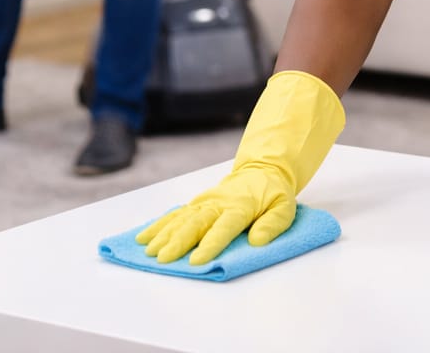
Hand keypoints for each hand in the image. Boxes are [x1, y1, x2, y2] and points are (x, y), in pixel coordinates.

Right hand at [136, 71, 343, 264]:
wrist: (261, 170)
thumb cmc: (273, 194)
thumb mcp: (284, 207)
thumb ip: (272, 224)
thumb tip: (257, 241)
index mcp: (240, 206)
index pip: (223, 226)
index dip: (210, 243)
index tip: (196, 260)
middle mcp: (218, 203)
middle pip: (195, 223)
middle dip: (178, 241)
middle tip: (163, 258)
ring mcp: (205, 202)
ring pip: (182, 219)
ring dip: (164, 234)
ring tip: (149, 251)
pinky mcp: (197, 203)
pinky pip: (176, 214)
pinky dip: (159, 225)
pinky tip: (145, 237)